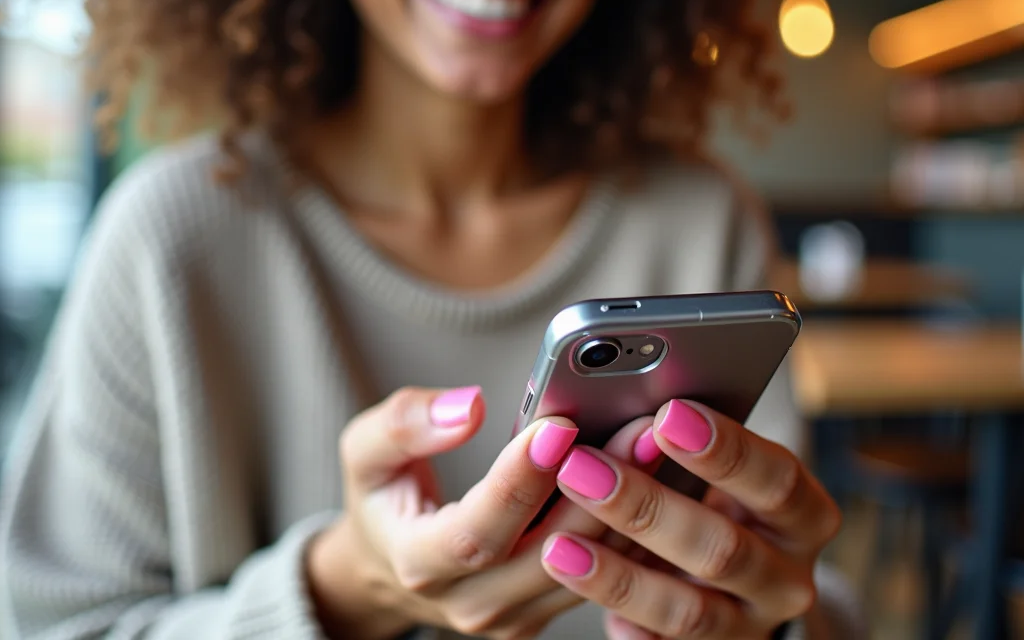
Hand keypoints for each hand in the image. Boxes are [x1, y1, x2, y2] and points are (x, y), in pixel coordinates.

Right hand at [307, 385, 658, 638]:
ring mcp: (513, 617)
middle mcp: (470, 604)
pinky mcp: (546, 613)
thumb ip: (403, 425)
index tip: (558, 425)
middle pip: (547, 555)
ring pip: (585, 568)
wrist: (390, 565)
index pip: (475, 532)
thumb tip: (468, 406)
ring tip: (657, 444)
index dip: (518, 482)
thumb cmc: (383, 499)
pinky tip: (658, 476)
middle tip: (639, 428)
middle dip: (595, 488)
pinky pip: (600, 575)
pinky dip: (629, 525)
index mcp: (418, 563)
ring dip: (626, 505)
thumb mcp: (365, 452)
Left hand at [539, 399, 841, 639]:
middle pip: (723, 548)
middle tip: (581, 467)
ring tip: (557, 543)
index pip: (776, 479)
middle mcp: (788, 577)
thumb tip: (621, 406)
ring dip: (617, 575)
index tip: (666, 414)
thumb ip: (687, 445)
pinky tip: (580, 589)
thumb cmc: (719, 502)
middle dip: (645, 507)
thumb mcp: (724, 471)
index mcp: (805, 514)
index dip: (725, 449)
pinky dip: (620, 617)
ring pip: (687, 610)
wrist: (739, 586)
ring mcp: (749, 625)